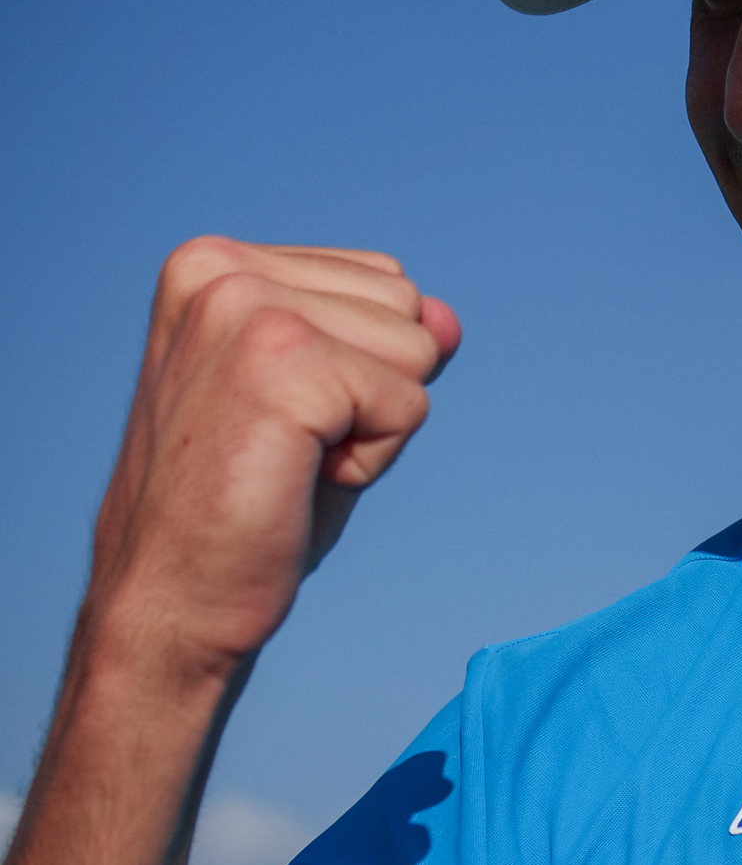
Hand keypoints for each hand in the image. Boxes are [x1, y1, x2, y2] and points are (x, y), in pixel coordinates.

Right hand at [81, 236, 461, 682]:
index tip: (280, 418)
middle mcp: (223, 270)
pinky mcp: (283, 362)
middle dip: (374, 391)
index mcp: (216, 263)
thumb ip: (384, 344)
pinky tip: (295, 481)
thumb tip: (449, 318)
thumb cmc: (242, 507)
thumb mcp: (325, 402)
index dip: (361, 368)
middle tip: (284, 448)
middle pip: (409, 309)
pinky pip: (409, 405)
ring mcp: (248, 310)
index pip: (385, 283)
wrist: (169, 601)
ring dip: (373, 426)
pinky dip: (372, 461)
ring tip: (287, 462)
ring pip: (418, 352)